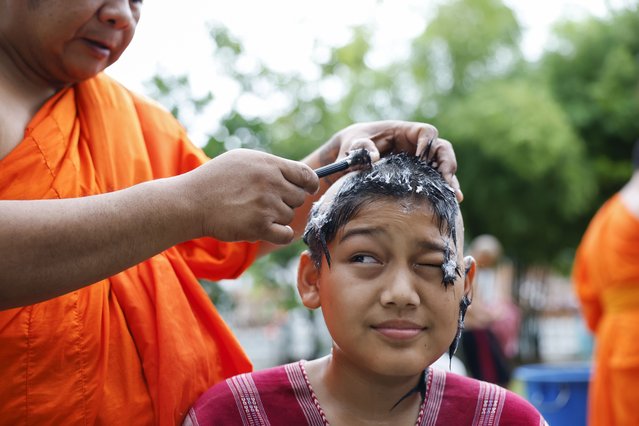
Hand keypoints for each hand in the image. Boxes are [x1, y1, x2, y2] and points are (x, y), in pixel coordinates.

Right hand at [176, 149, 318, 244]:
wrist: (191, 202)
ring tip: (253, 212)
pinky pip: (286, 235)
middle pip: (299, 198)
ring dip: (276, 218)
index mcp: (269, 164)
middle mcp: (271, 183)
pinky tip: (266, 230)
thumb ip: (270, 166)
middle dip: (287, 202)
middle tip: (265, 203)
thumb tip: (296, 174)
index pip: (306, 175)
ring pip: (289, 216)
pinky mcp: (260, 226)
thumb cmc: (214, 180)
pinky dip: (280, 235)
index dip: (310, 185)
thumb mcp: (243, 160)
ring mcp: (267, 205)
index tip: (307, 190)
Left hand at [328, 121, 461, 200]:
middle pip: (442, 149)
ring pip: (443, 166)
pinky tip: (453, 202)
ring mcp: (419, 160)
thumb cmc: (353, 145)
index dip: (428, 144)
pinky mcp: (418, 174)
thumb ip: (360, 148)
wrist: (350, 156)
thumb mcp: (353, 145)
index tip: (421, 160)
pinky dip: (443, 190)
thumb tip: (373, 158)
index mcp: (404, 132)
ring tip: (455, 196)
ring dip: (450, 180)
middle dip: (447, 164)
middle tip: (446, 181)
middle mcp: (416, 145)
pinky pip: (435, 180)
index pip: (426, 132)